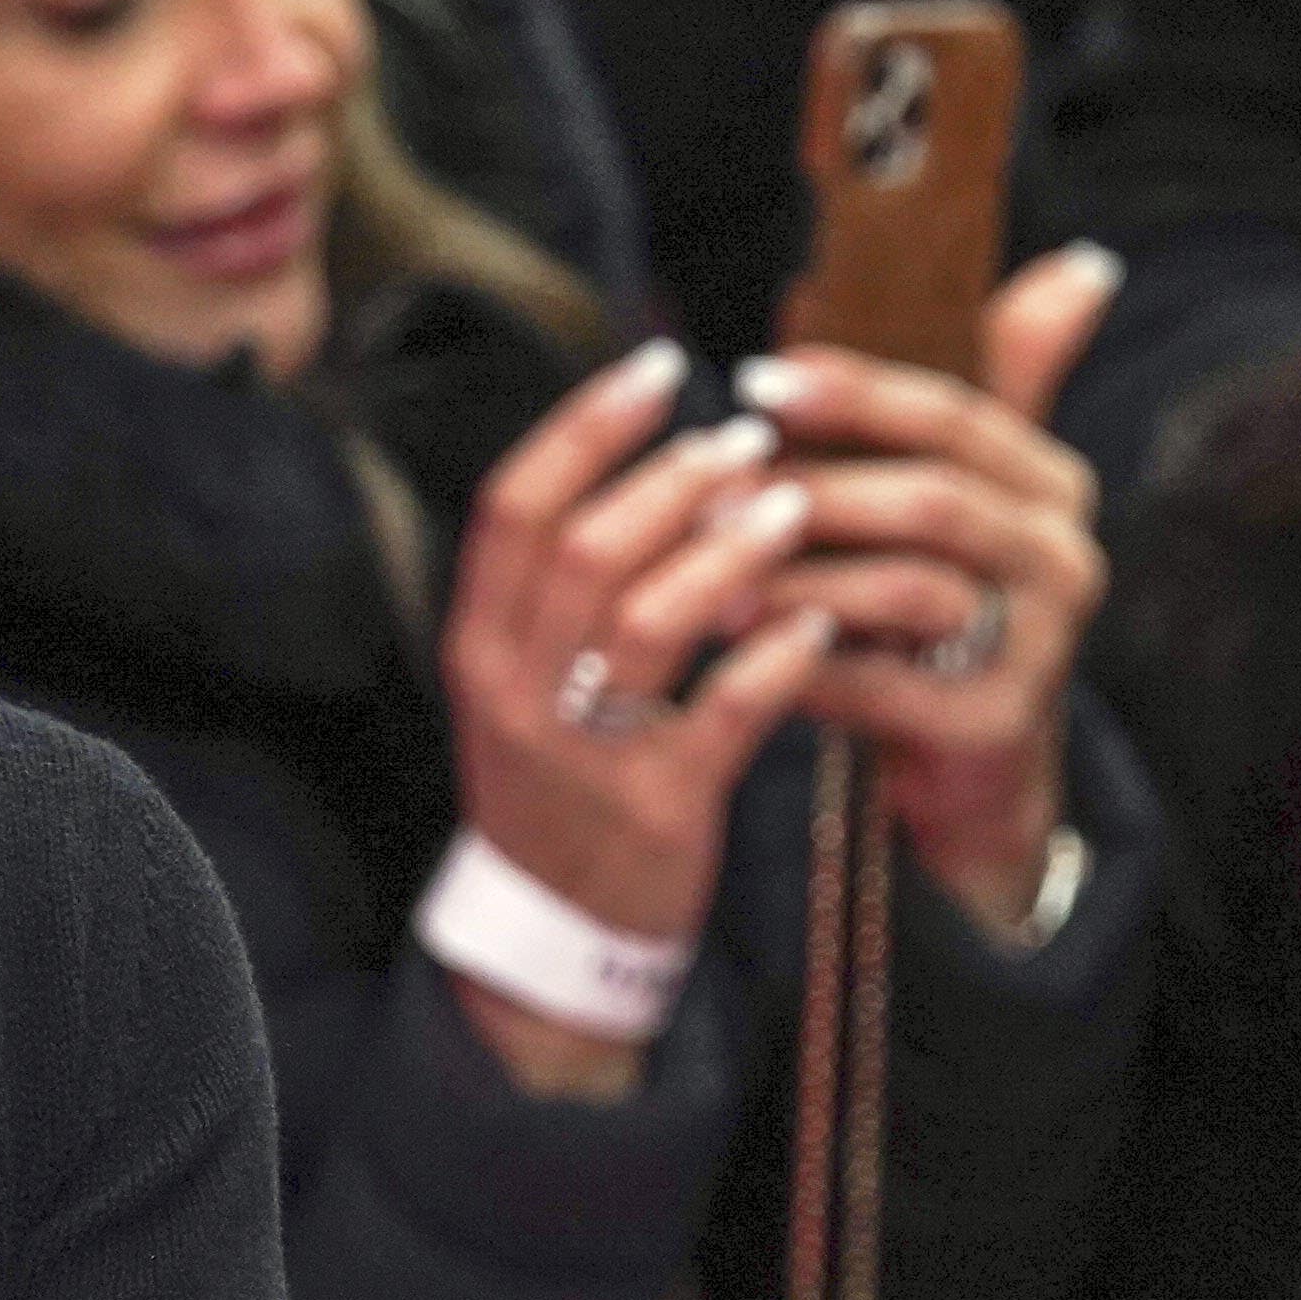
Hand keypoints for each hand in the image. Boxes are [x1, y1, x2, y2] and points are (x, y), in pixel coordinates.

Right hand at [434, 345, 837, 1090]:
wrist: (558, 934)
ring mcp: (580, 753)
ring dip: (729, 551)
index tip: (664, 365)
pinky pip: (721, 714)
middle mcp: (515, 692)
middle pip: (586, 549)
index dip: (589, 424)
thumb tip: (637, 446)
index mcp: (482, 643)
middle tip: (751, 439)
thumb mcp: (526, 680)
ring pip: (650, 622)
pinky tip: (818, 619)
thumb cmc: (565, 780)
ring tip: (792, 508)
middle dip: (675, 479)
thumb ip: (562, 582)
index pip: (516, 504)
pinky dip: (775, 659)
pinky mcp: (654, 809)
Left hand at [745, 244, 1116, 931]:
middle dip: (815, 487)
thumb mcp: (955, 495)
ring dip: (798, 575)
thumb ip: (991, 384)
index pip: (953, 412)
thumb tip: (1080, 263)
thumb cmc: (932, 615)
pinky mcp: (996, 724)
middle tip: (713, 485)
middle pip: (934, 496)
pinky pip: (886, 682)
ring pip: (909, 585)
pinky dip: (805, 663)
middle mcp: (1063, 555)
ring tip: (706, 572)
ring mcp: (1041, 645)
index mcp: (1049, 484)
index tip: (752, 380)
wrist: (966, 773)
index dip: (852, 391)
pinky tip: (734, 654)